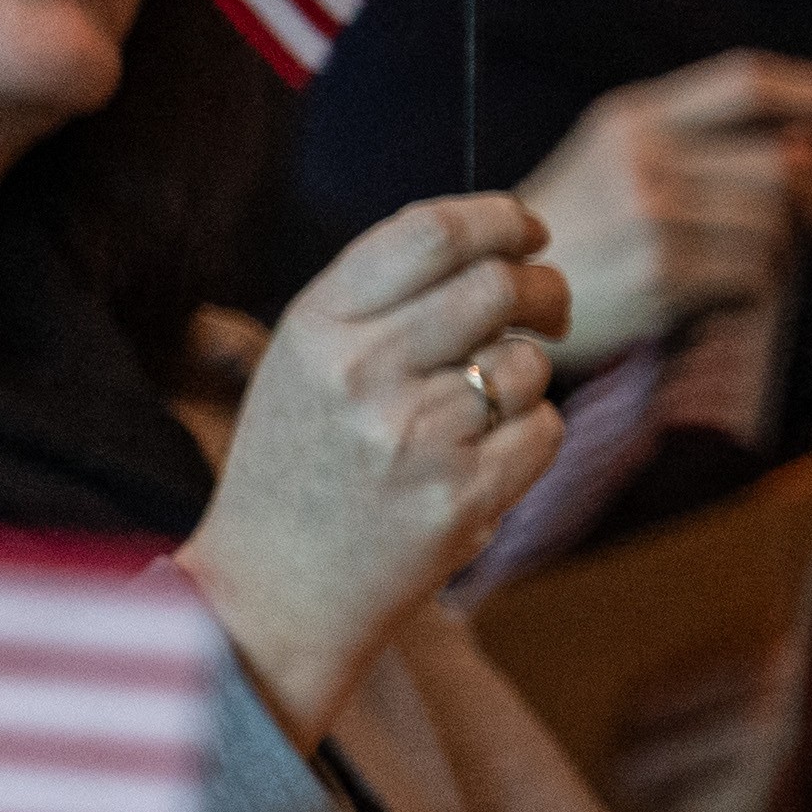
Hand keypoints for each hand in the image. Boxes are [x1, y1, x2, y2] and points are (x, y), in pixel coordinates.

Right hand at [172, 193, 567, 744]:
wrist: (268, 592)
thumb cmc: (293, 469)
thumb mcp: (302, 365)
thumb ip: (377, 300)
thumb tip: (492, 243)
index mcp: (317, 327)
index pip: (432, 233)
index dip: (499, 219)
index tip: (524, 232)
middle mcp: (362, 372)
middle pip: (498, 284)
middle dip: (541, 288)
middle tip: (543, 309)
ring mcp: (414, 436)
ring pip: (527, 360)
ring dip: (522, 377)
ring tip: (476, 411)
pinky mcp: (462, 496)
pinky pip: (543, 429)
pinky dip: (528, 440)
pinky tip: (478, 461)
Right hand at [519, 52, 811, 368]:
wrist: (492, 293)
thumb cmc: (573, 227)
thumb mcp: (612, 156)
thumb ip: (692, 137)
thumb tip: (805, 143)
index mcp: (631, 118)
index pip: (744, 81)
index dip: (808, 92)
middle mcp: (640, 159)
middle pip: (780, 161)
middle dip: (805, 194)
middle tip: (797, 217)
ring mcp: (649, 218)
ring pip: (775, 222)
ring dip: (777, 248)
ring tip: (741, 261)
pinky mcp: (659, 275)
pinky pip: (752, 273)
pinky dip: (752, 286)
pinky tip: (719, 292)